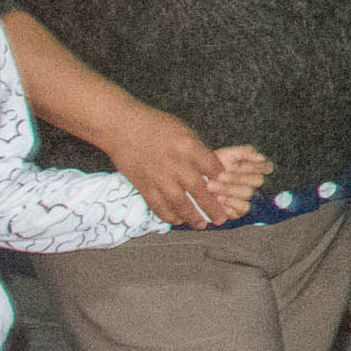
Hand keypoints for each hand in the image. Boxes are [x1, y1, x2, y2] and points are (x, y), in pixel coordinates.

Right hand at [99, 104, 261, 227]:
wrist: (122, 127)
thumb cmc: (155, 125)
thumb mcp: (184, 131)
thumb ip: (196, 151)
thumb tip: (210, 168)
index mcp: (189, 147)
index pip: (213, 167)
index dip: (223, 179)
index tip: (229, 188)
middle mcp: (176, 165)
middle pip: (199, 189)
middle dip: (212, 206)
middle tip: (221, 218)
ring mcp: (159, 177)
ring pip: (178, 203)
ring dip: (192, 216)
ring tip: (201, 225)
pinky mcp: (143, 185)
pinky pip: (158, 205)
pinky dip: (168, 215)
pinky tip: (177, 220)